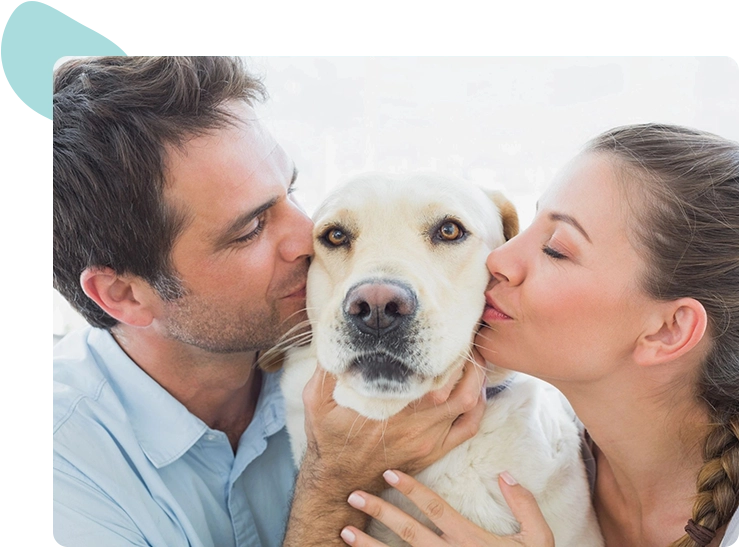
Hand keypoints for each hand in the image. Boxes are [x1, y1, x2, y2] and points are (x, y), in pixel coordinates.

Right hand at [301, 350, 487, 491]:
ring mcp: (428, 439)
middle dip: (466, 360)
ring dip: (476, 380)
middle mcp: (415, 423)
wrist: (339, 481)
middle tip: (465, 338)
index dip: (445, 352)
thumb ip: (327, 368)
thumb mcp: (316, 399)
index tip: (445, 331)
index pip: (430, 374)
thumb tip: (331, 333)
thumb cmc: (329, 437)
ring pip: (468, 405)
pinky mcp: (434, 450)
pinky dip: (478, 406)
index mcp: (390, 406)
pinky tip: (475, 390)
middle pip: (459, 387)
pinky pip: (468, 427)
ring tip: (472, 358)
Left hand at [339, 469, 554, 546]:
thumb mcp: (538, 540)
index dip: (411, 488)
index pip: (435, 508)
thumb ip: (524, 506)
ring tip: (345, 530)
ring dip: (369, 545)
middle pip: (408, 530)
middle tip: (354, 494)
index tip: (390, 472)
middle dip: (379, 511)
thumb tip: (506, 474)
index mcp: (470, 540)